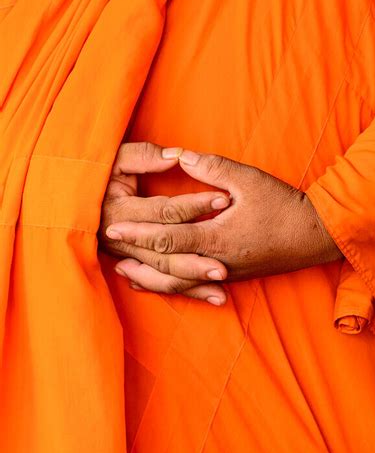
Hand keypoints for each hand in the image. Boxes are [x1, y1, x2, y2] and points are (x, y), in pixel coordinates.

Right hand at [99, 142, 230, 303]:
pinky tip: (214, 296)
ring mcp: (129, 256)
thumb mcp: (115, 159)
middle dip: (196, 259)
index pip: (164, 212)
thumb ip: (144, 156)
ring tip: (222, 285)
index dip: (194, 206)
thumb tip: (175, 156)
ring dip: (194, 281)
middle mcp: (124, 240)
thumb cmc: (99, 176)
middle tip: (225, 265)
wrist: (71, 203)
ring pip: (164, 274)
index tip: (223, 199)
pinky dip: (188, 291)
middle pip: (165, 253)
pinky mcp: (137, 265)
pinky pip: (162, 283)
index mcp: (121, 211)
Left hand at [105, 148, 341, 302]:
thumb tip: (180, 156)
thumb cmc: (283, 206)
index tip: (113, 224)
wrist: (316, 235)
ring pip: (178, 282)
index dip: (139, 231)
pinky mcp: (232, 275)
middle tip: (109, 245)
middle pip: (166, 263)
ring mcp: (224, 271)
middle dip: (136, 253)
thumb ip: (212, 168)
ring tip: (125, 272)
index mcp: (216, 236)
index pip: (168, 236)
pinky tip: (160, 282)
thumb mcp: (249, 180)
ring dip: (149, 277)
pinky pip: (194, 285)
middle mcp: (215, 260)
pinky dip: (172, 285)